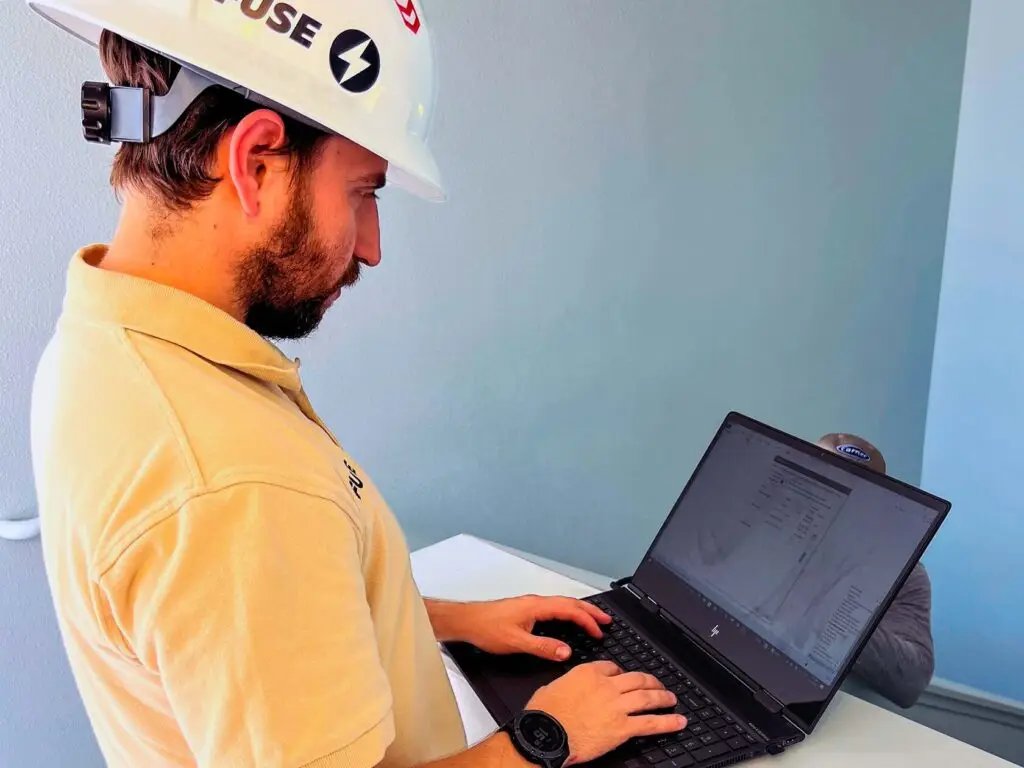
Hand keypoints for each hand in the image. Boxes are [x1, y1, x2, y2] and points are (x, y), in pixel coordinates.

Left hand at [431, 595, 610, 660]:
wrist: (467, 621)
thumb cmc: (487, 628)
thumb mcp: (517, 642)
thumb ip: (543, 647)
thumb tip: (566, 651)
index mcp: (537, 606)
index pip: (570, 610)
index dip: (587, 620)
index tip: (600, 631)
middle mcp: (536, 602)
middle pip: (570, 603)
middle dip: (590, 611)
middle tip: (607, 620)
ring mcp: (531, 605)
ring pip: (562, 604)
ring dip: (580, 611)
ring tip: (593, 619)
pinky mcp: (526, 610)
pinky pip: (554, 608)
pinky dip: (568, 613)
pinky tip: (568, 621)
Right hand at [527, 661, 686, 764]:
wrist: (545, 734)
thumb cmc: (543, 713)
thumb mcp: (552, 687)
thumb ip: (568, 684)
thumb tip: (569, 688)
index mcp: (588, 672)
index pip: (613, 667)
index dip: (622, 673)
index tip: (626, 677)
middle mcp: (606, 686)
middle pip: (636, 678)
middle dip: (651, 681)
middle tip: (659, 685)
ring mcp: (617, 706)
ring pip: (647, 697)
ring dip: (663, 697)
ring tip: (672, 699)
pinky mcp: (622, 728)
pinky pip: (650, 723)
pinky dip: (668, 722)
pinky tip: (678, 721)